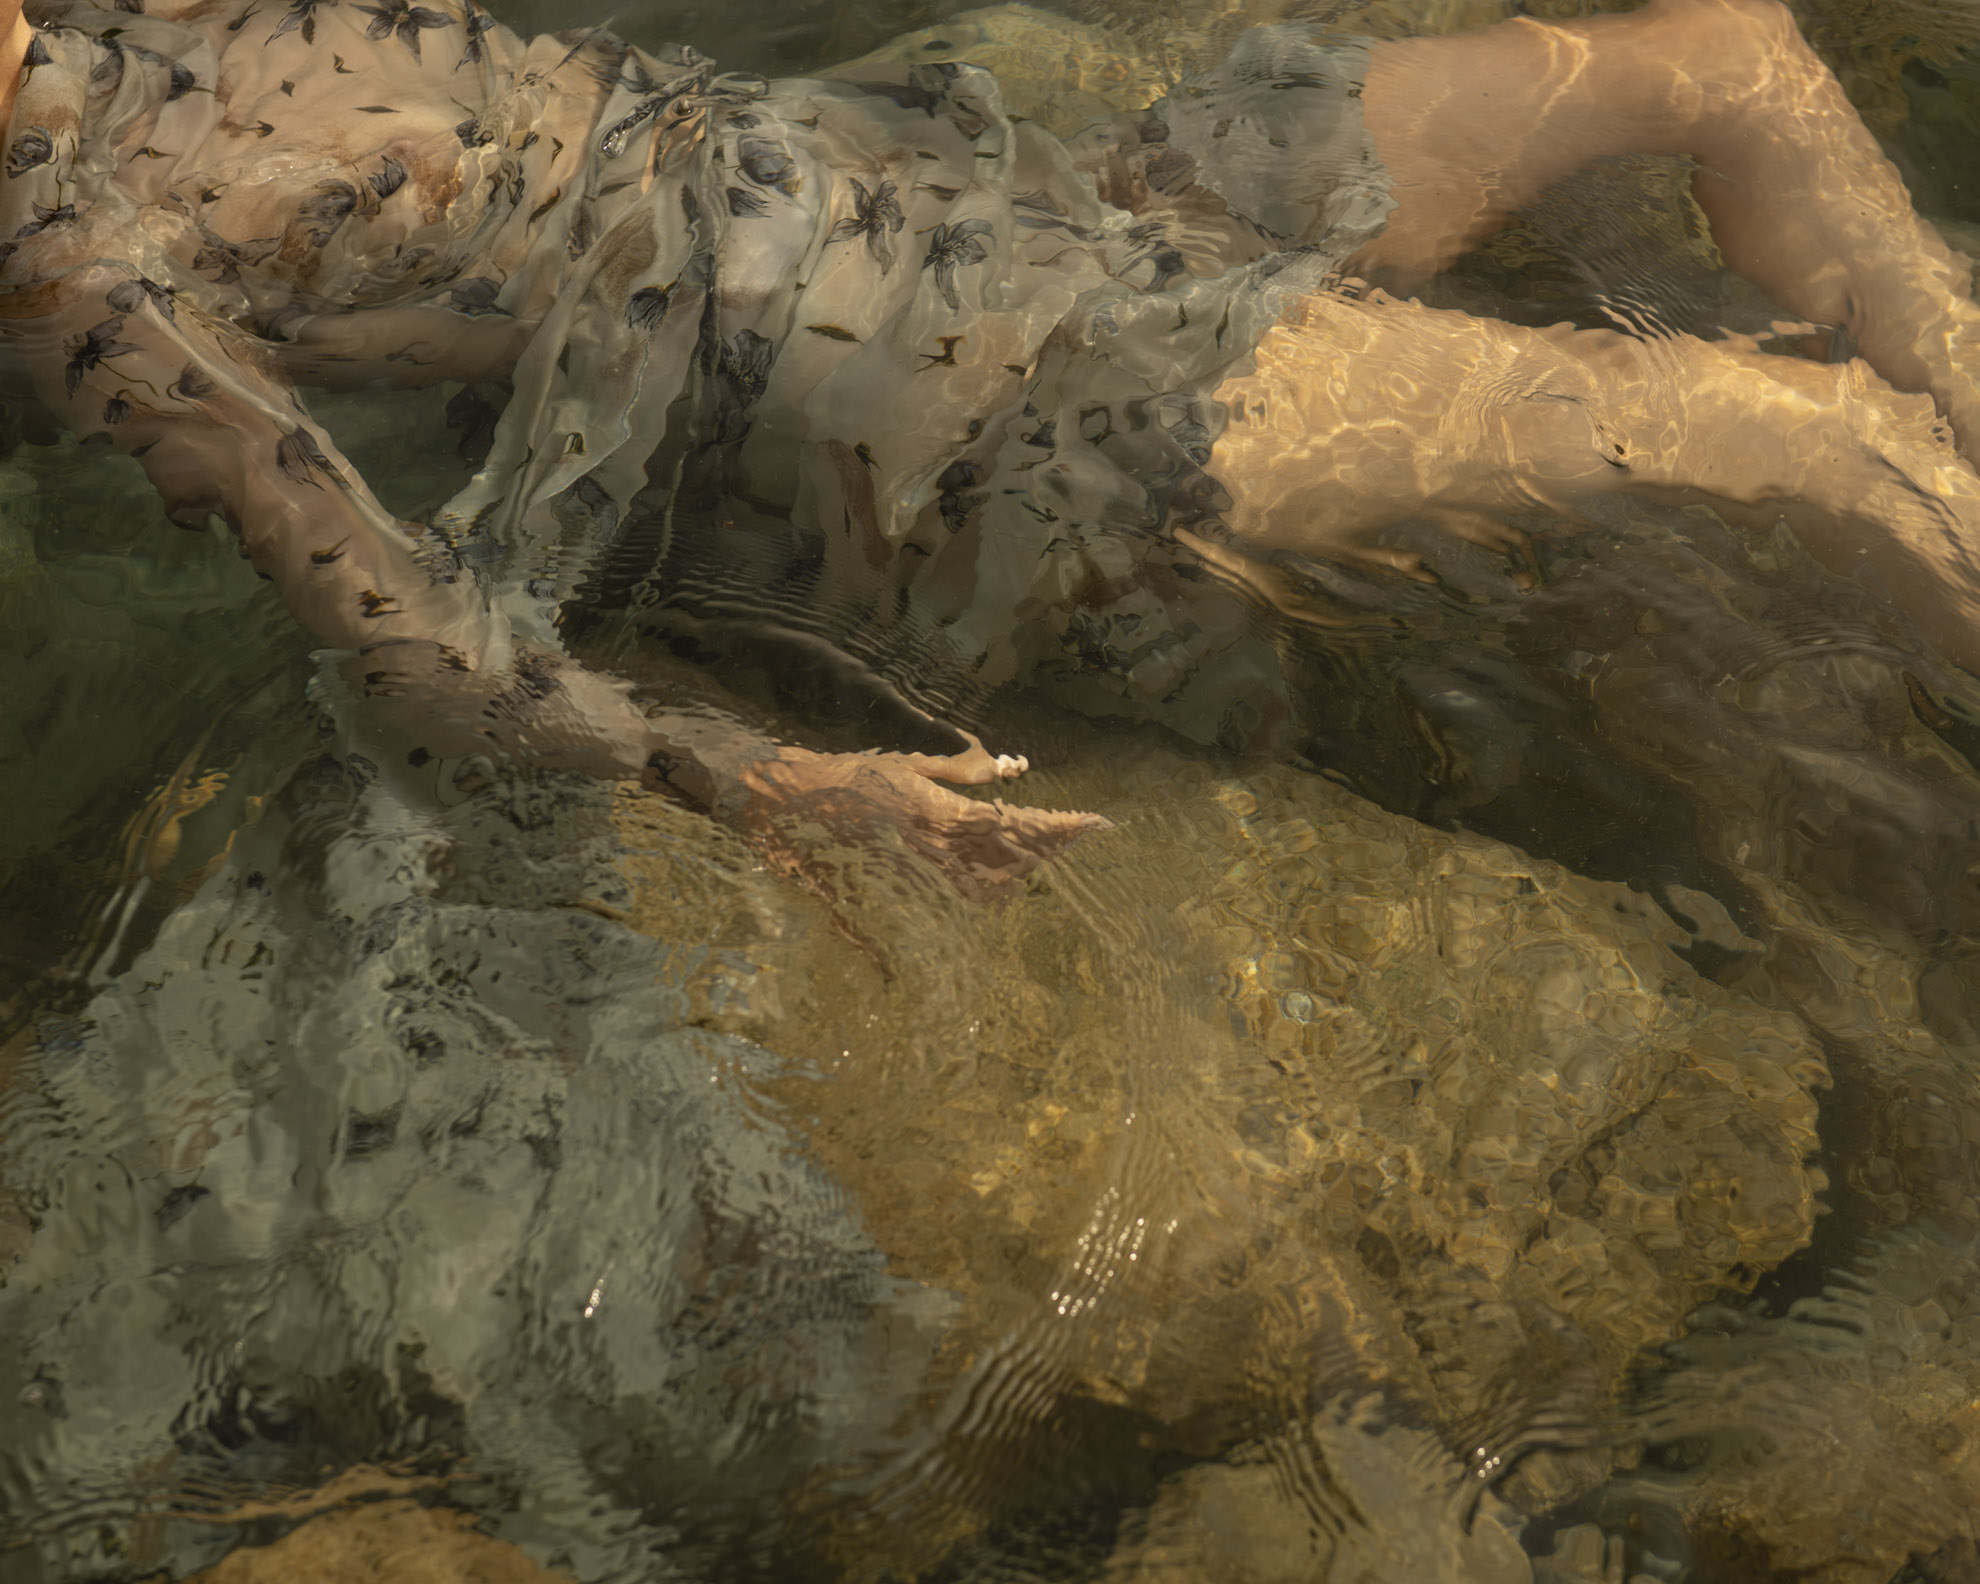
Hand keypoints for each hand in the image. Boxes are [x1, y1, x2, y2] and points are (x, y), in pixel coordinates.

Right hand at [693, 741, 1107, 897]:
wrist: (787, 806)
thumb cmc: (849, 775)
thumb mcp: (908, 765)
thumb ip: (960, 774)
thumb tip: (1007, 770)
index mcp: (938, 815)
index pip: (1016, 827)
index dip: (1060, 829)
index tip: (1094, 825)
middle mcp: (932, 854)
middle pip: (1008, 867)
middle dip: (1043, 854)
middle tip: (1072, 840)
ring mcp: (913, 883)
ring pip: (983, 894)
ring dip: (1012, 880)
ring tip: (1032, 863)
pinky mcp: (892, 902)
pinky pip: (943, 914)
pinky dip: (971, 905)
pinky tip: (984, 895)